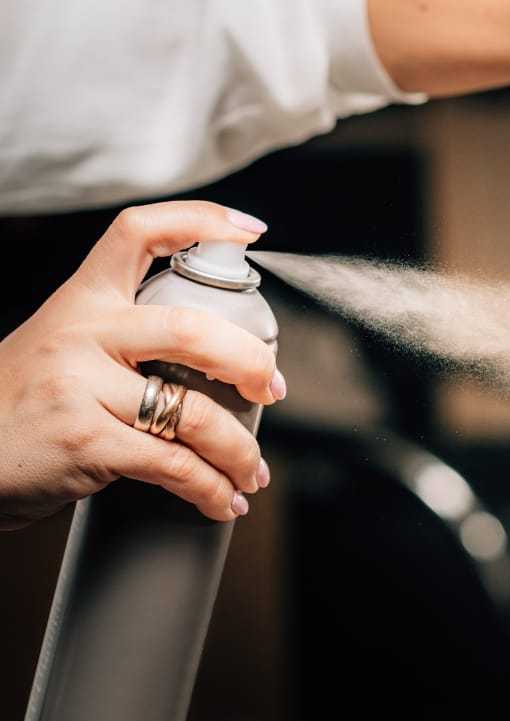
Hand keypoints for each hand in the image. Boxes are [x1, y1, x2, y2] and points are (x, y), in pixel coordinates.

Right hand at [0, 201, 282, 529]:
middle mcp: (82, 334)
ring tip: (251, 470)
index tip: (250, 231)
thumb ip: (123, 337)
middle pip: (192, 329)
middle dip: (251, 362)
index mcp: (82, 300)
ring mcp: (80, 387)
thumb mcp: (59, 345)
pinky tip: (223, 499)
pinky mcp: (85, 443)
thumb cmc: (19, 407)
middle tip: (273, 389)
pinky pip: (173, 464)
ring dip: (239, 448)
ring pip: (194, 412)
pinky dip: (210, 487)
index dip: (201, 221)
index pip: (139, 232)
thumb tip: (220, 353)